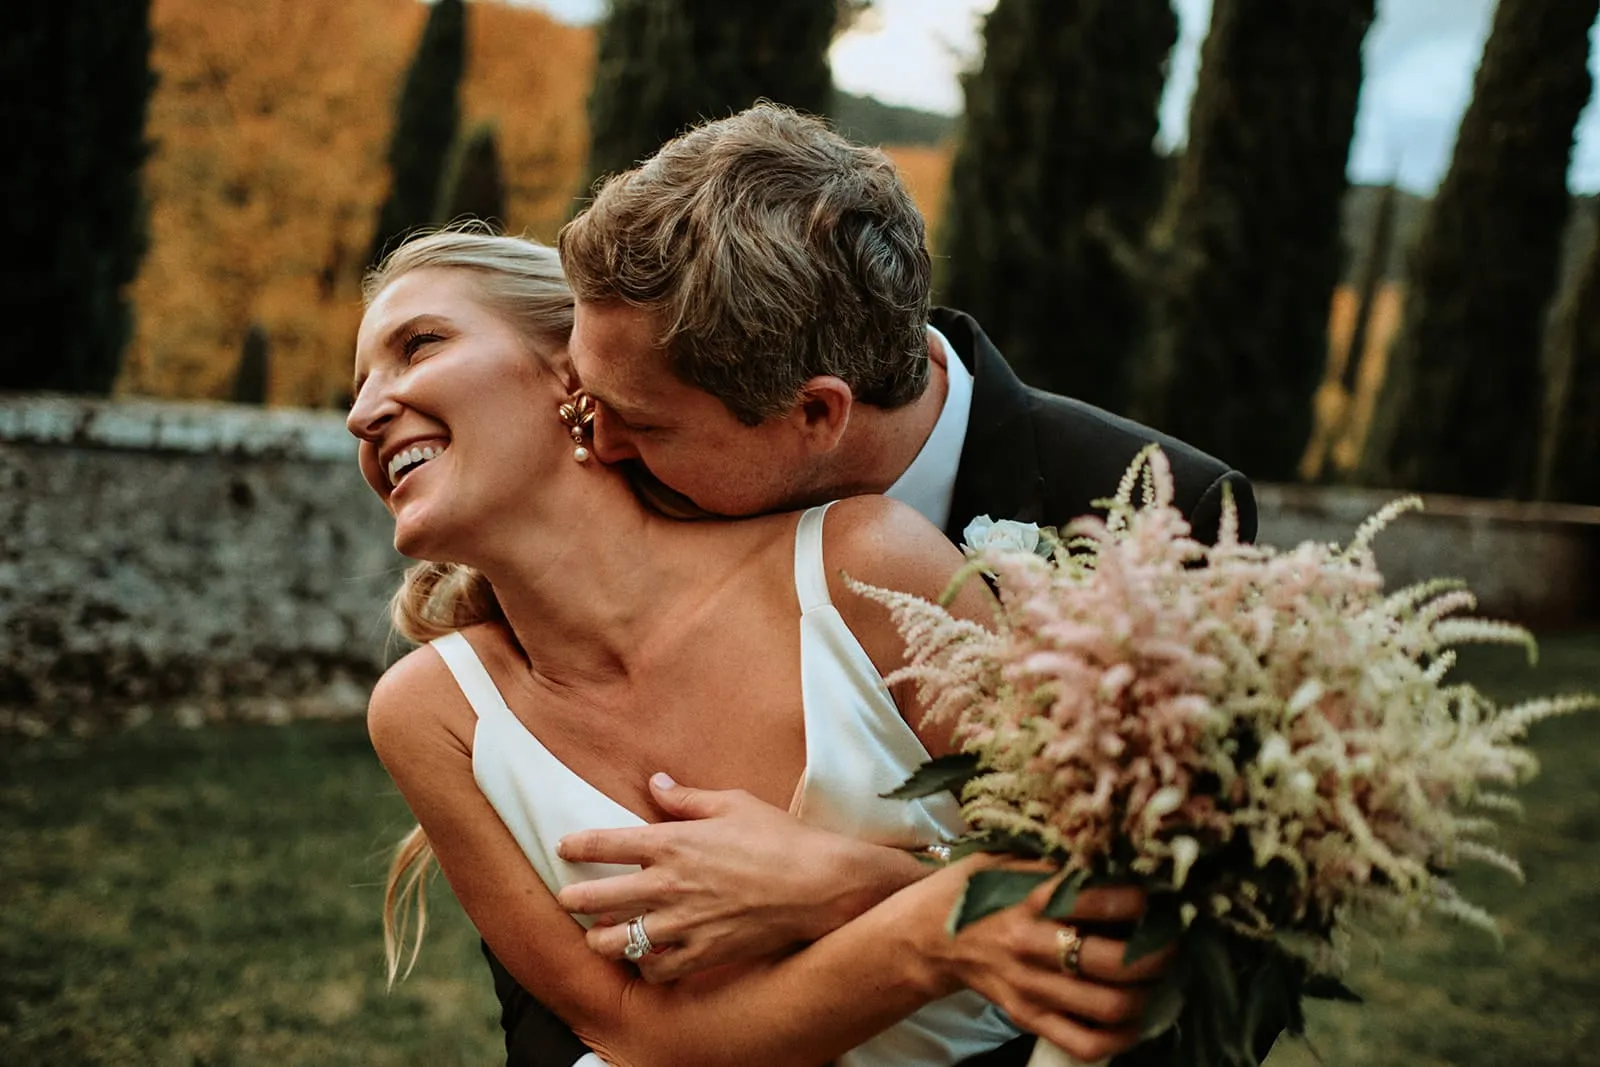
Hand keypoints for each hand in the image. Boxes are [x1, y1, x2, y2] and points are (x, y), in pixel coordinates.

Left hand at [556, 773, 926, 981]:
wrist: (818, 885)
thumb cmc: (779, 838)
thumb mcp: (733, 803)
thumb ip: (686, 798)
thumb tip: (655, 783)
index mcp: (672, 842)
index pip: (605, 843)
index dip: (578, 844)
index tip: (565, 846)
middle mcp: (668, 885)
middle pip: (596, 897)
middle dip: (573, 898)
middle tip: (567, 898)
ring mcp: (682, 924)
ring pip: (617, 941)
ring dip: (601, 938)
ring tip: (598, 934)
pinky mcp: (702, 953)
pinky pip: (657, 970)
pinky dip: (645, 966)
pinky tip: (645, 958)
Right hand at [922, 859, 1174, 1063]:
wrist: (925, 936)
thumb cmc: (974, 887)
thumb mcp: (1007, 857)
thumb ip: (1056, 859)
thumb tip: (1118, 854)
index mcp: (1030, 896)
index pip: (1105, 900)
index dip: (1145, 899)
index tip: (1161, 894)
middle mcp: (1032, 944)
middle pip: (1118, 962)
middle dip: (1160, 953)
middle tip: (1173, 940)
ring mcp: (1030, 987)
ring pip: (1110, 1006)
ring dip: (1147, 995)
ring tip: (1155, 976)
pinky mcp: (1026, 1016)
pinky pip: (1085, 1043)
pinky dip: (1120, 1038)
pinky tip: (1131, 1018)